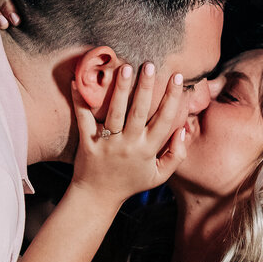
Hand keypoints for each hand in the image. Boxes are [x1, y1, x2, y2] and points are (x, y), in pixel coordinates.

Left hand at [70, 62, 187, 205]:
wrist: (98, 197)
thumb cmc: (131, 182)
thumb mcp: (159, 175)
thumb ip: (176, 155)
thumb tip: (184, 130)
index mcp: (148, 150)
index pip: (165, 120)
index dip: (173, 98)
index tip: (177, 77)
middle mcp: (129, 145)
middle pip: (139, 112)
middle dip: (146, 87)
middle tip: (149, 64)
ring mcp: (107, 144)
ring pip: (115, 113)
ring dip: (121, 89)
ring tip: (125, 67)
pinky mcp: (87, 143)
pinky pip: (83, 119)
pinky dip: (80, 101)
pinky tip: (78, 82)